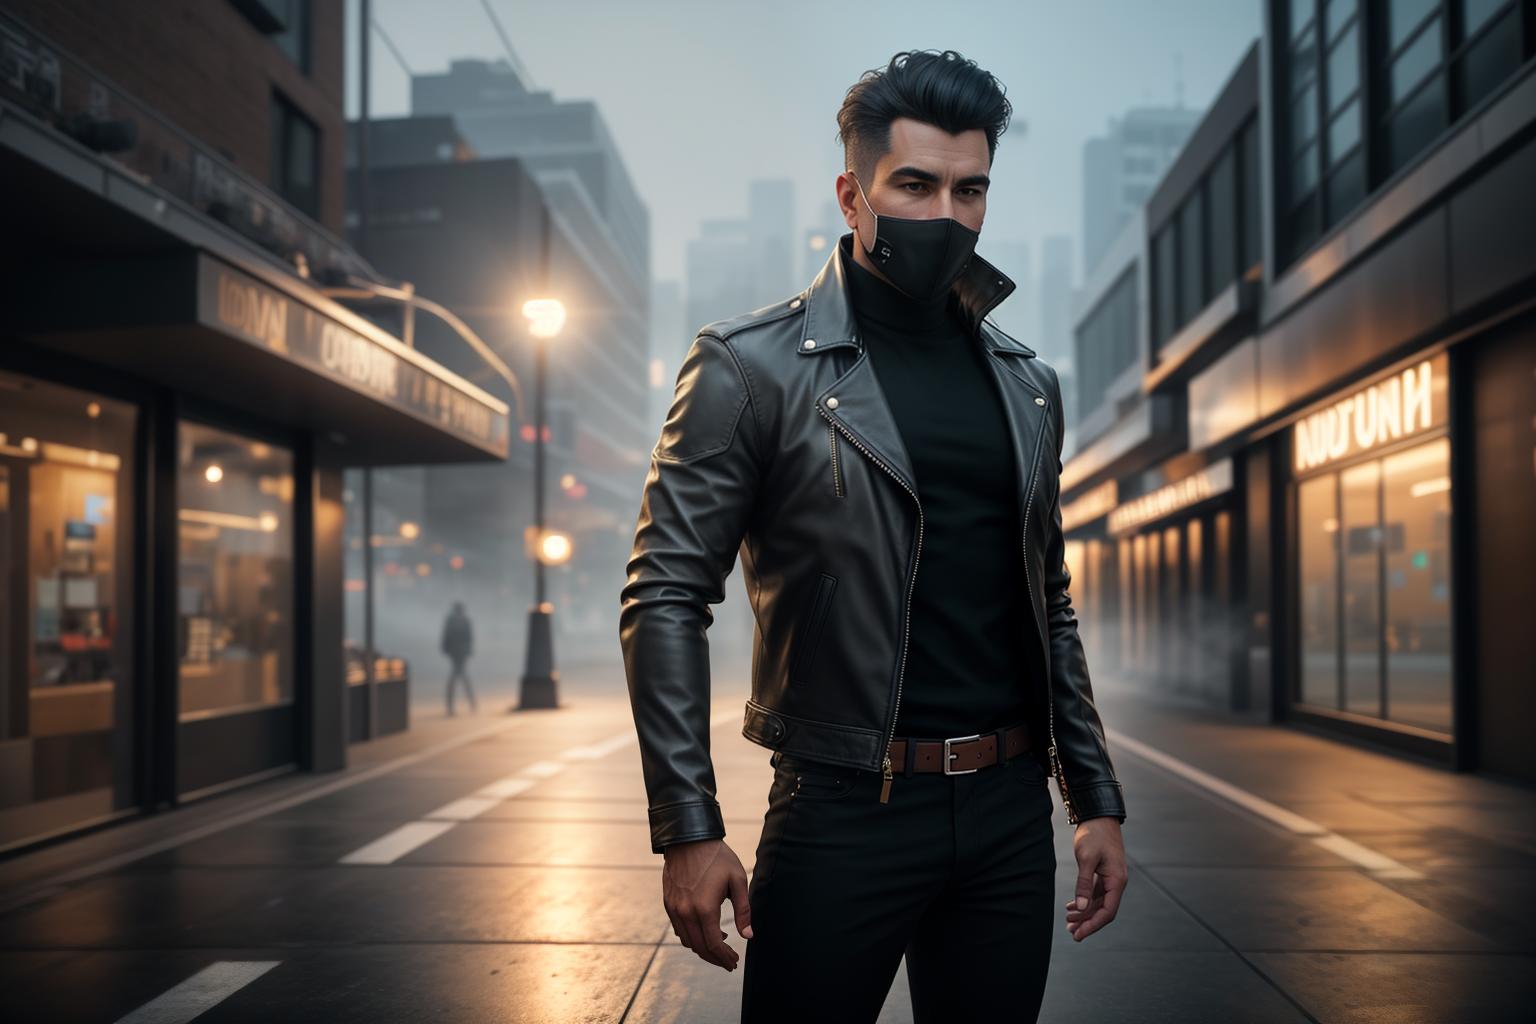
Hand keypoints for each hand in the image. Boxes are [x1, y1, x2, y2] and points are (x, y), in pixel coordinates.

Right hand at [661, 838, 752, 969]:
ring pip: (687, 941)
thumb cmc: (717, 857)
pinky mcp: (668, 903)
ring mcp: (674, 909)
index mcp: (704, 909)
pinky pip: (679, 929)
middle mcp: (686, 912)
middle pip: (700, 948)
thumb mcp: (737, 880)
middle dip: (715, 958)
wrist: (688, 839)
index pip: (714, 945)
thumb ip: (743, 910)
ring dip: (703, 948)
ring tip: (720, 944)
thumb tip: (748, 935)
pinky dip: (691, 936)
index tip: (734, 962)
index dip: (725, 958)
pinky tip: (704, 930)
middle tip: (729, 962)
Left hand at [1064, 817, 1126, 941]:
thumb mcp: (1086, 859)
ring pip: (1099, 902)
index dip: (1093, 925)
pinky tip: (1072, 907)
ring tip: (1068, 922)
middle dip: (1087, 922)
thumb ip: (1084, 884)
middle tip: (1071, 932)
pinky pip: (1096, 893)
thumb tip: (1081, 907)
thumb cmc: (1094, 834)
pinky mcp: (1104, 873)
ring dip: (1085, 913)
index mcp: (1117, 881)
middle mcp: (1116, 882)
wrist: (1098, 815)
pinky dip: (1085, 901)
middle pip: (1103, 910)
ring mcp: (1111, 878)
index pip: (1108, 911)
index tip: (1079, 934)